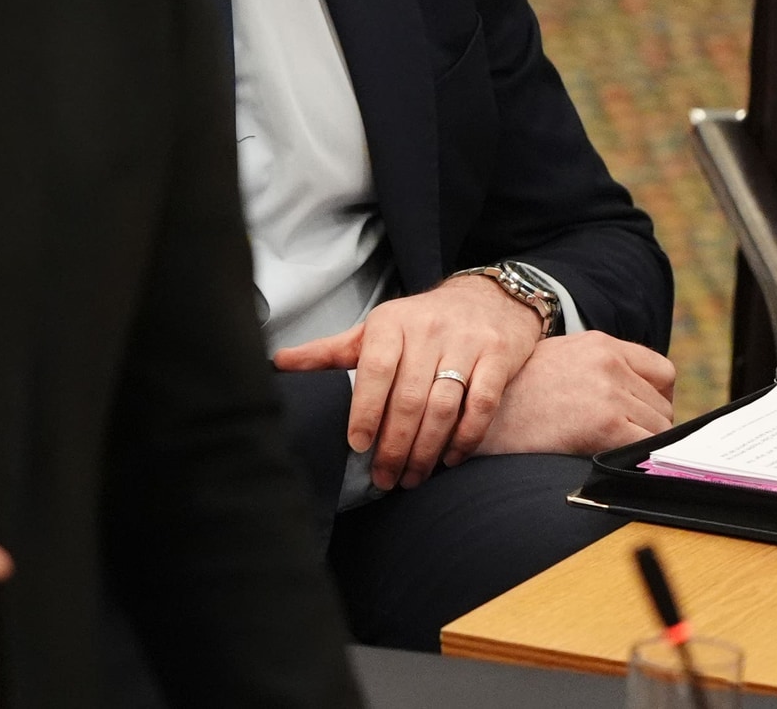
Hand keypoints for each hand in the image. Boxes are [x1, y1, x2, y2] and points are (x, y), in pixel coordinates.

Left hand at [273, 276, 541, 489]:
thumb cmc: (420, 321)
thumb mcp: (374, 330)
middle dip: (395, 445)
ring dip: (426, 449)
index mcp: (390, 324)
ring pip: (444, 406)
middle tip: (384, 478)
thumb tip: (277, 363)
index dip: (365, 410)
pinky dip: (466, 438)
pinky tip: (450, 458)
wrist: (487, 298)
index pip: (374, 370)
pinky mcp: (498, 358)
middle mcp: (427, 331)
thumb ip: (330, 351)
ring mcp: (465, 344)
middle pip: (409, 398)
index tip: (357, 445)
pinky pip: (480, 405)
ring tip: (412, 477)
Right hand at [476, 332, 674, 456]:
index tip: (638, 416)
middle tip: (612, 441)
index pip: (662, 372)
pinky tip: (608, 461)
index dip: (655, 399)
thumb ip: (596, 369)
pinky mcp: (605, 423)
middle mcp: (608, 362)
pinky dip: (636, 461)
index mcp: (599, 344)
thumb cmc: (511, 395)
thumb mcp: (557, 361)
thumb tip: (632, 399)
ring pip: (658, 430)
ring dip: (638, 445)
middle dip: (645, 427)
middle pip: (662, 406)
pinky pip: (646, 449)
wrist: (476, 411)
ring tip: (603, 450)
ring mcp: (608, 391)